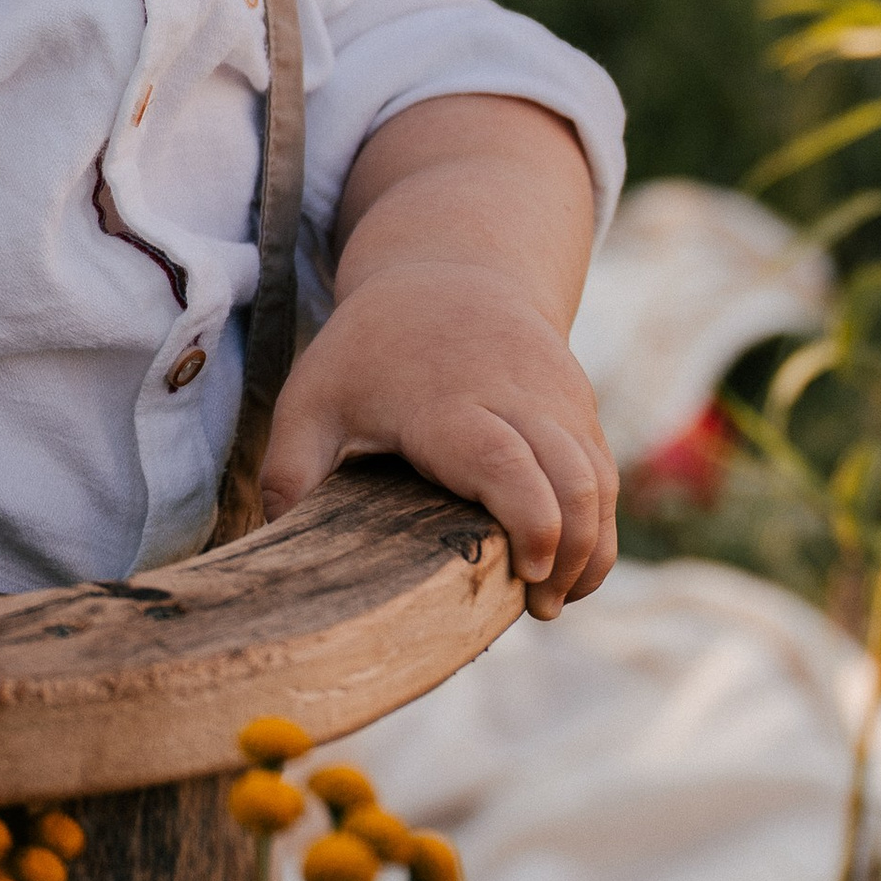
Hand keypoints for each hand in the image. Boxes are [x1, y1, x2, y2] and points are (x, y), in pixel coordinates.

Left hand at [260, 262, 617, 617]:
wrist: (447, 272)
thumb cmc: (370, 349)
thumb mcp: (313, 395)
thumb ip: (291, 468)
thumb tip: (276, 542)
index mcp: (447, 402)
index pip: (508, 466)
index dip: (531, 524)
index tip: (526, 575)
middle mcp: (517, 398)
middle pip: (573, 479)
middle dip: (571, 553)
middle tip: (539, 609)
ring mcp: (557, 400)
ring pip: (600, 479)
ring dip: (593, 546)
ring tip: (555, 599)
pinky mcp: (579, 406)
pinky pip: (605, 470)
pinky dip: (598, 522)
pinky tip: (570, 566)